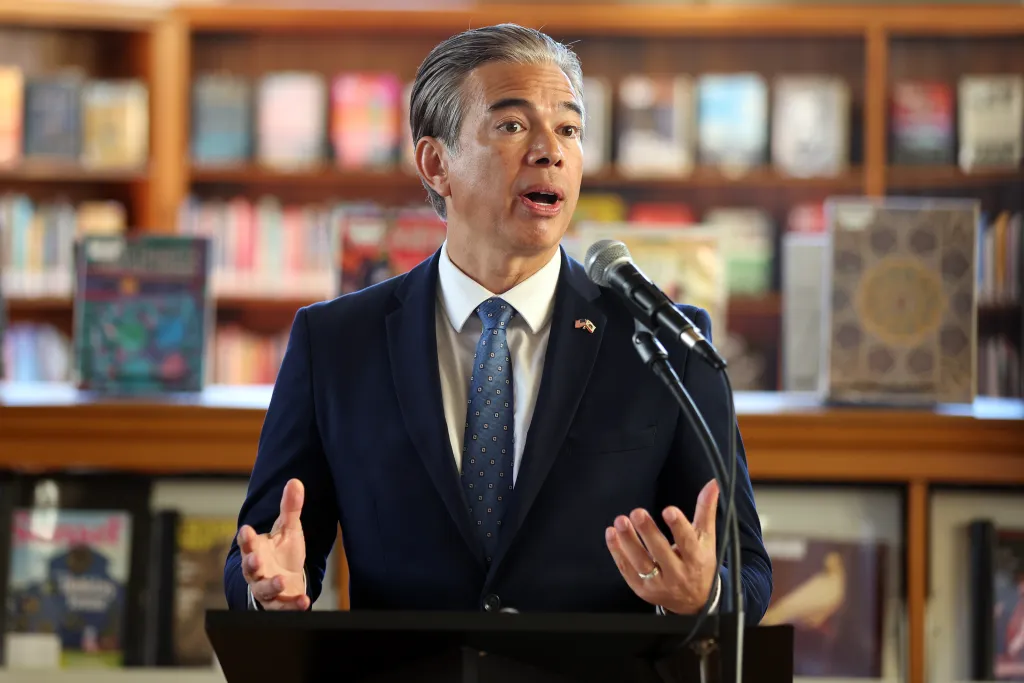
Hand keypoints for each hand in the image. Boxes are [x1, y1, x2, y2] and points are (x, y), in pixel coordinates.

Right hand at [237, 478, 309, 610]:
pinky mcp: (277, 604)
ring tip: (281, 580)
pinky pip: (282, 607)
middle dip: (252, 563)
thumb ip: (290, 508)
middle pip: (250, 567)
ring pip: (263, 589)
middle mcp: (256, 570)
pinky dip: (292, 606)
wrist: (287, 580)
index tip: (246, 530)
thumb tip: (296, 481)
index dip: (246, 537)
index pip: (247, 542)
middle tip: (256, 558)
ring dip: (271, 586)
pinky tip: (304, 601)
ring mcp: (265, 588)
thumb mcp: (288, 529)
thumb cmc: (283, 553)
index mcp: (256, 549)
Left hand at [605, 478, 718, 614]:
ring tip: (620, 521)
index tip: (669, 510)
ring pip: (641, 562)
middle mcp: (678, 573)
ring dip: (628, 541)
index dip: (679, 527)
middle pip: (661, 552)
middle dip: (648, 532)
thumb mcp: (706, 538)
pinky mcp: (642, 589)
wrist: (694, 602)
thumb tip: (713, 483)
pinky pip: (627, 570)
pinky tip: (611, 534)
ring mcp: (658, 584)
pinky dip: (617, 552)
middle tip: (637, 512)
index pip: (687, 542)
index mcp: (696, 559)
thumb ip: (706, 510)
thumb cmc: (699, 562)